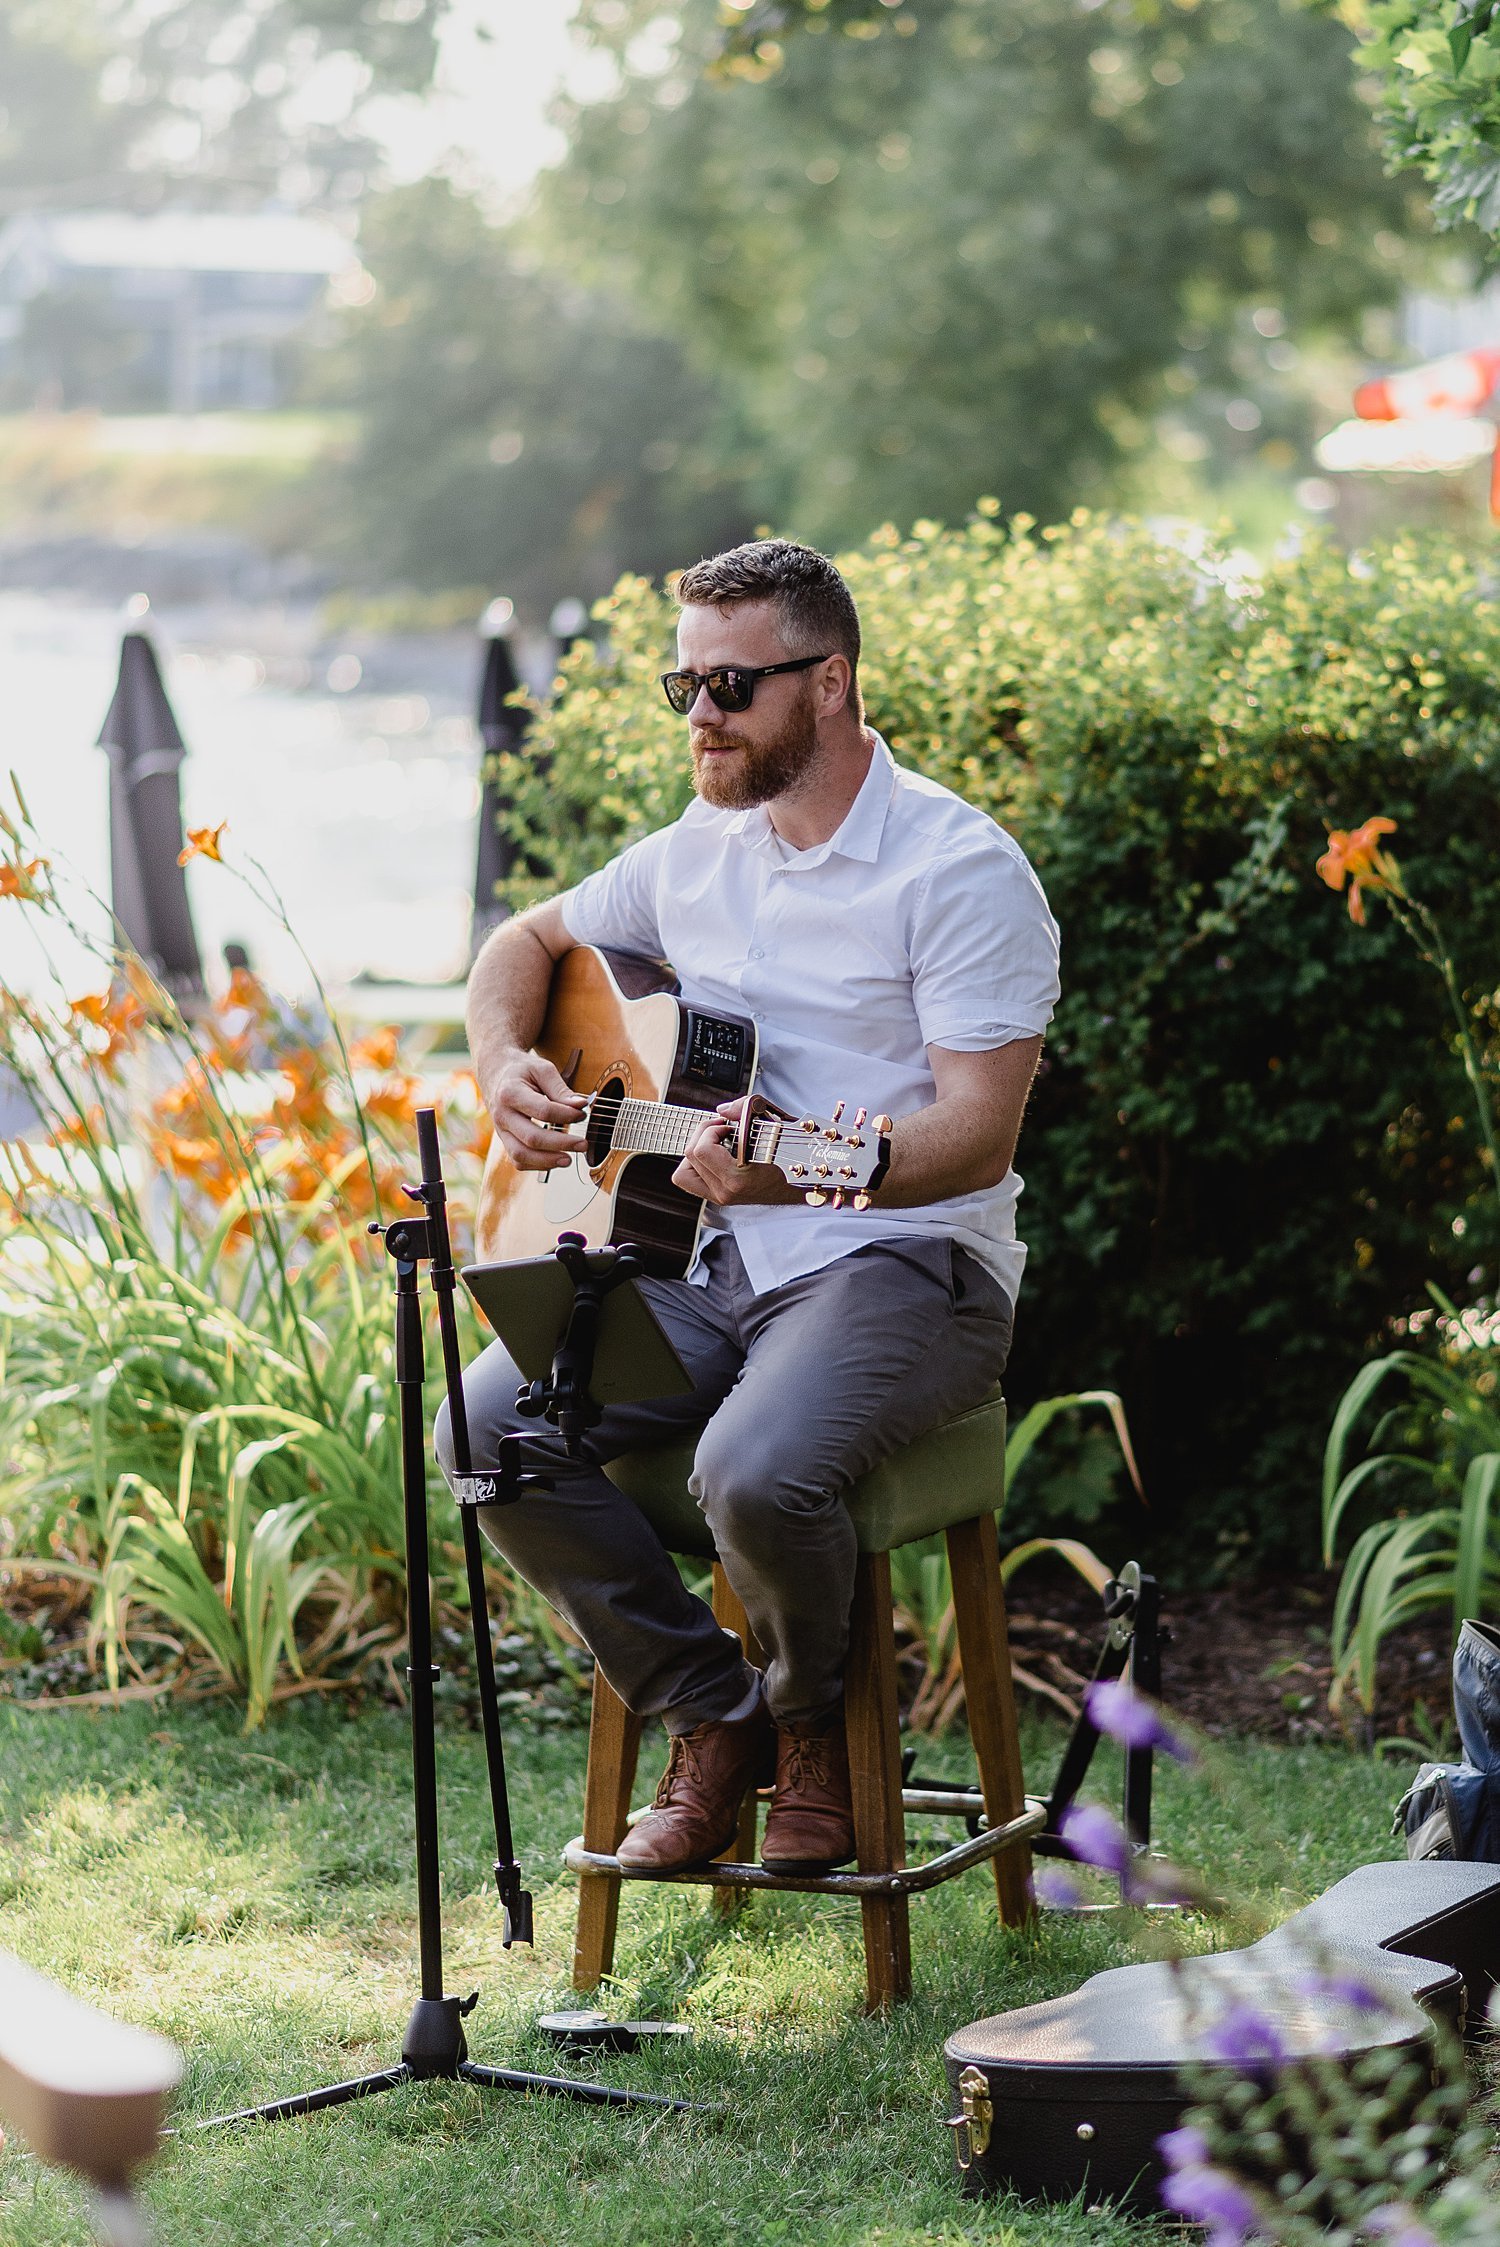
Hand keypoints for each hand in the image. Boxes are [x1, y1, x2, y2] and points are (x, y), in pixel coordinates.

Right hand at [486, 1051, 585, 1170]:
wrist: (495, 1075)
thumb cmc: (521, 1071)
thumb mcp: (542, 1070)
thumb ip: (561, 1089)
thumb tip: (580, 1106)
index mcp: (510, 1093)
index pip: (543, 1111)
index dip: (566, 1115)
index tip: (582, 1113)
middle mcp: (502, 1115)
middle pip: (532, 1138)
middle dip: (561, 1144)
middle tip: (583, 1144)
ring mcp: (501, 1131)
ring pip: (521, 1155)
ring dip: (547, 1161)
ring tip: (569, 1160)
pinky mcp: (505, 1141)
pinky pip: (518, 1161)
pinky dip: (537, 1165)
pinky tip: (555, 1159)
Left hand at [671, 1098, 797, 1206]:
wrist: (802, 1180)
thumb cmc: (790, 1153)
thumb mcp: (771, 1121)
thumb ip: (744, 1108)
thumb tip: (722, 1111)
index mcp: (736, 1179)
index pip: (702, 1149)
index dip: (712, 1129)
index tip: (729, 1126)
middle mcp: (725, 1192)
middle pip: (690, 1156)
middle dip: (703, 1134)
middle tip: (722, 1129)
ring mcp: (720, 1197)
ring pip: (684, 1171)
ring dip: (695, 1151)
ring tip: (714, 1143)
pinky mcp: (718, 1197)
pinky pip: (690, 1180)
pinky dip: (695, 1165)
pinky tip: (712, 1155)